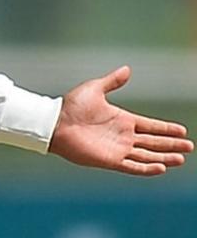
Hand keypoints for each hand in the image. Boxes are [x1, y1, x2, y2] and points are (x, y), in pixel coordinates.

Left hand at [48, 66, 191, 175]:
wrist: (54, 123)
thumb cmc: (71, 106)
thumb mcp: (95, 89)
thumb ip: (112, 81)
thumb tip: (127, 69)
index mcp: (122, 119)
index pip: (151, 125)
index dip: (166, 129)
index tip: (182, 131)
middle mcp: (123, 136)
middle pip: (153, 142)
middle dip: (171, 145)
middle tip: (189, 147)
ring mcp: (117, 149)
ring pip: (147, 155)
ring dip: (164, 158)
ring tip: (181, 159)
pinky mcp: (109, 160)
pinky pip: (132, 166)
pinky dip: (146, 168)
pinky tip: (161, 168)